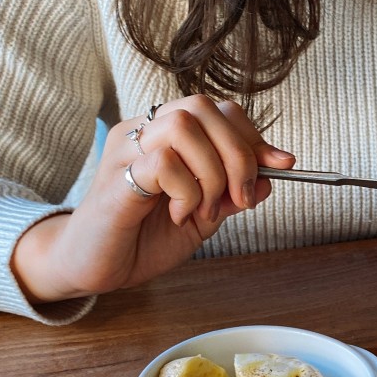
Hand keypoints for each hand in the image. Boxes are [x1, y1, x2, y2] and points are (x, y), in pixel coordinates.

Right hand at [11, 96, 295, 302]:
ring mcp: (128, 150)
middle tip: (240, 199)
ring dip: (211, 173)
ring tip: (203, 210)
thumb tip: (271, 177)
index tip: (281, 165)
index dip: (253, 136)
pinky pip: (163, 161)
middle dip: (238, 154)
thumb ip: (230, 196)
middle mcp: (145, 132)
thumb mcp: (200, 218)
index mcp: (166, 136)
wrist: (95, 268)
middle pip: (204, 107)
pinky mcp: (118, 176)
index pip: (218, 110)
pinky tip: (178, 215)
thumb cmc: (141, 240)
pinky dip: (186, 191)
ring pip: (184, 126)